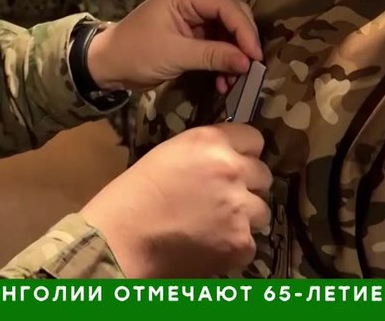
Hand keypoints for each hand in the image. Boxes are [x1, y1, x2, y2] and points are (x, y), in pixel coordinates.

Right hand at [80, 123, 271, 277]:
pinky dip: (234, 246)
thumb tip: (231, 159)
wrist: (121, 240)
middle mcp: (232, 169)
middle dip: (247, 186)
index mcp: (211, 141)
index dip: (243, 153)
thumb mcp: (169, 154)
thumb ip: (206, 151)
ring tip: (215, 225)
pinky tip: (208, 245)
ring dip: (245, 217)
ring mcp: (240, 208)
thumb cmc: (134, 195)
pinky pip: (251, 242)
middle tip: (221, 199)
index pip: (254, 138)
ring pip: (262, 210)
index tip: (232, 165)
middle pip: (263, 175)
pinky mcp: (241, 243)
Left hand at [87, 0, 261, 92]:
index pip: (226, 7)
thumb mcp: (175, 55)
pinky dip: (221, 62)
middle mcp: (192, 0)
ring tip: (233, 81)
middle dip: (242, 43)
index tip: (255, 56)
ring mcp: (192, 18)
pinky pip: (216, 45)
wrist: (107, 66)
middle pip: (231, 16)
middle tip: (251, 68)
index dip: (245, 31)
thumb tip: (247, 62)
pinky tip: (222, 82)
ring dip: (232, 56)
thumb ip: (212, 55)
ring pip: (226, 33)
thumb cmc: (135, 53)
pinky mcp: (191, 36)